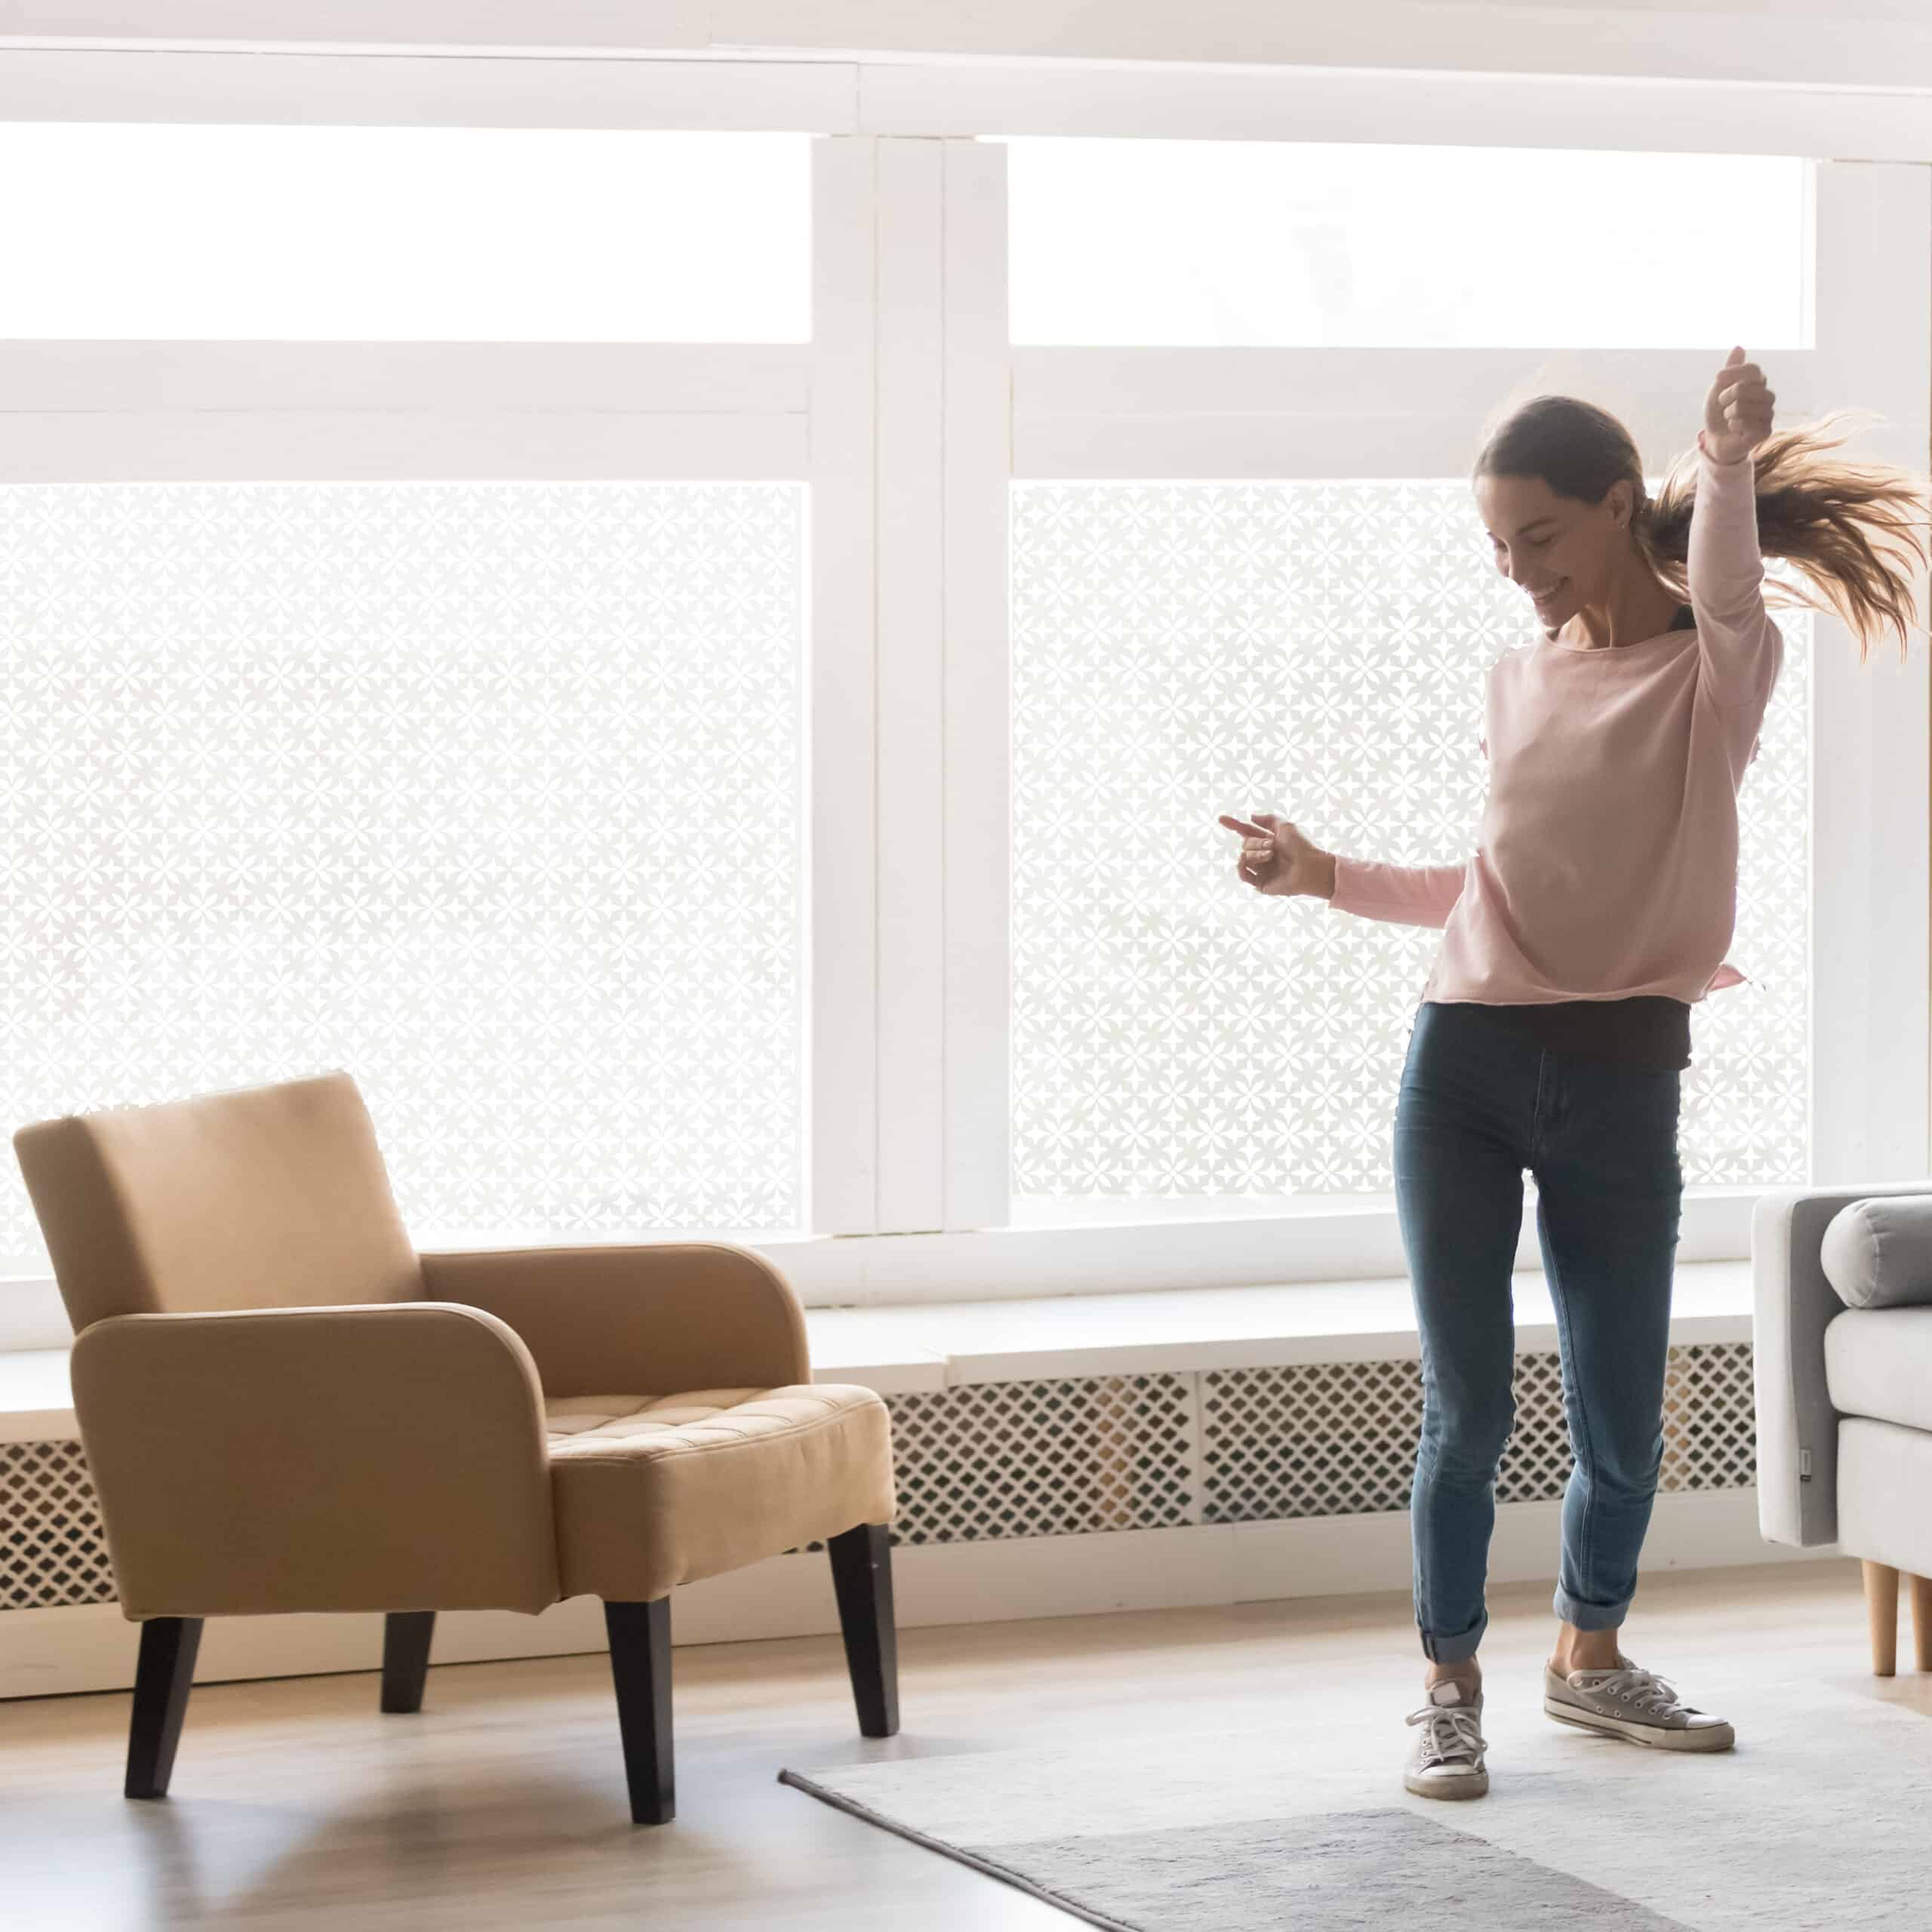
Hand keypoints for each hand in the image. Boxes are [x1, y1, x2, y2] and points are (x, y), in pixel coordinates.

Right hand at [1217, 811, 1333, 897]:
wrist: (1309, 867)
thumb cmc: (1301, 846)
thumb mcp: (1285, 826)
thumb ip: (1268, 819)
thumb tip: (1250, 817)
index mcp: (1268, 841)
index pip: (1246, 831)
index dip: (1234, 825)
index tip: (1220, 819)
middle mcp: (1263, 855)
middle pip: (1245, 844)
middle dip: (1256, 842)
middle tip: (1272, 846)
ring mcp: (1261, 869)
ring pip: (1244, 857)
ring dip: (1256, 854)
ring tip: (1271, 856)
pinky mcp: (1260, 883)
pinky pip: (1243, 873)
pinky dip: (1243, 866)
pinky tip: (1248, 862)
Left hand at [1701, 345, 1774, 464]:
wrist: (1715, 438)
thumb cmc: (1717, 412)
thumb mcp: (1718, 388)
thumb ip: (1730, 369)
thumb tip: (1739, 347)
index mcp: (1759, 382)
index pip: (1752, 369)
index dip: (1731, 373)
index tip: (1718, 379)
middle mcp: (1767, 395)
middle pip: (1745, 387)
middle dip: (1725, 397)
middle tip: (1724, 405)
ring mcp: (1769, 413)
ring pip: (1743, 406)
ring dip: (1728, 413)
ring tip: (1729, 417)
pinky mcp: (1766, 430)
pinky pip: (1746, 423)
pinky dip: (1734, 426)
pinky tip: (1735, 428)